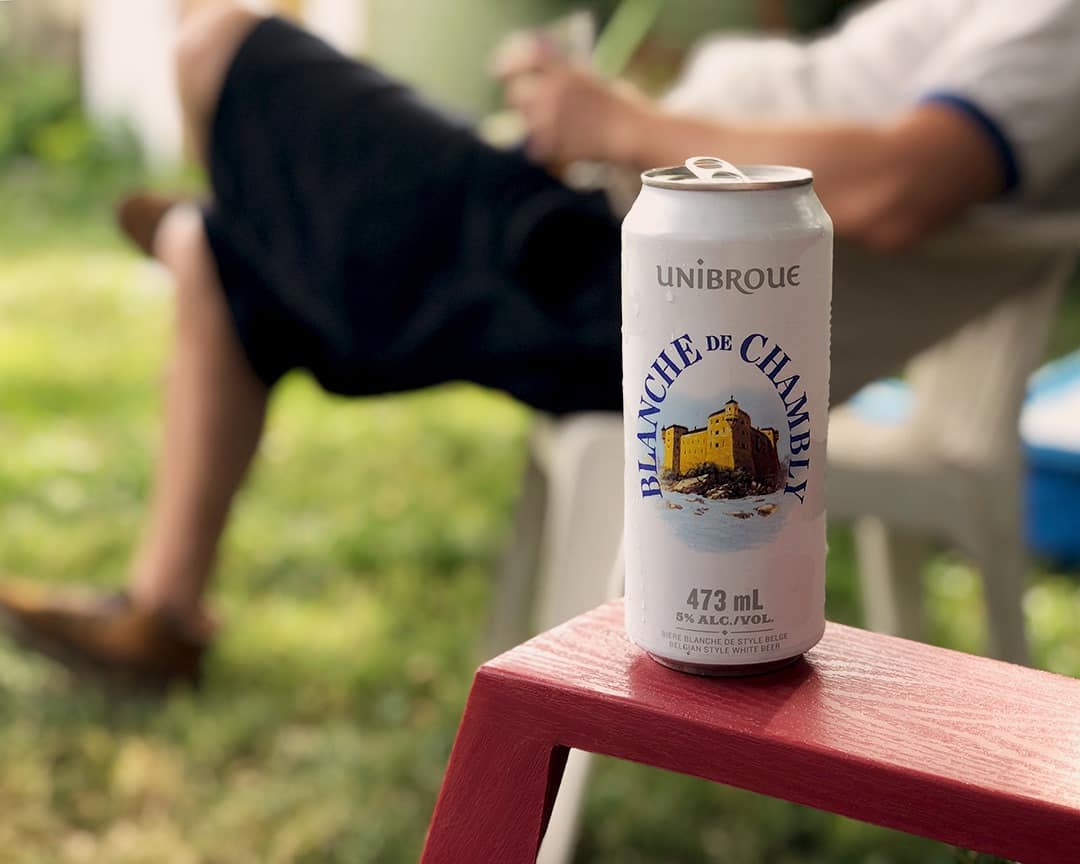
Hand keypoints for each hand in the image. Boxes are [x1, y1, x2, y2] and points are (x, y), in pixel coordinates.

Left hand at [492, 33, 650, 166]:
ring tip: (556, 131)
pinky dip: (545, 149)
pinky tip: (563, 147)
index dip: (508, 62)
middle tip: (529, 109)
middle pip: (514, 95)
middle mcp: (551, 90)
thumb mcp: (592, 81)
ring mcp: (549, 118)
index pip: (525, 56)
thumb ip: (563, 78)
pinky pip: (534, 147)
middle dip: (519, 102)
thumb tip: (540, 84)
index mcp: (563, 69)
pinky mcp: (551, 144)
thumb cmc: (620, 108)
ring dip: (534, 127)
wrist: (634, 133)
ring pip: (525, 124)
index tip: (498, 70)